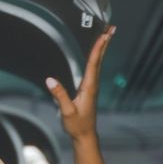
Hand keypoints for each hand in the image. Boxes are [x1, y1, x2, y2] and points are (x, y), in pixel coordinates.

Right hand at [46, 26, 113, 143]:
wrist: (85, 135)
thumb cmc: (77, 125)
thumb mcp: (66, 111)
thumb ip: (59, 95)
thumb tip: (50, 80)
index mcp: (89, 87)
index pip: (93, 63)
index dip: (98, 48)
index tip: (103, 35)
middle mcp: (93, 84)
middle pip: (99, 59)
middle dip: (105, 43)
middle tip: (111, 28)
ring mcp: (92, 86)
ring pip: (98, 62)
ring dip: (102, 48)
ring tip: (106, 35)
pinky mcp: (89, 89)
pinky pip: (94, 68)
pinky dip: (96, 57)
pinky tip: (96, 54)